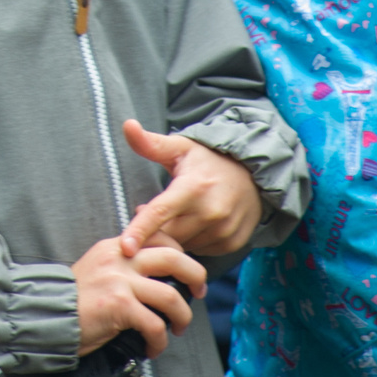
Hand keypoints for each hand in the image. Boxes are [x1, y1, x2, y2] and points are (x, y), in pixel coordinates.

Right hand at [72, 234, 202, 357]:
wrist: (46, 315)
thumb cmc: (74, 300)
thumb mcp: (98, 269)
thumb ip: (123, 266)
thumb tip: (156, 276)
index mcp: (116, 247)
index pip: (159, 237)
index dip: (181, 252)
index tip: (187, 273)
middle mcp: (120, 258)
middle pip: (173, 258)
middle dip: (195, 277)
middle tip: (198, 295)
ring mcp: (120, 281)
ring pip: (171, 296)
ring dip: (182, 318)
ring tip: (178, 330)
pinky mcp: (119, 306)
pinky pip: (155, 325)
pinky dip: (159, 341)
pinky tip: (152, 348)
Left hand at [116, 120, 264, 256]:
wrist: (251, 172)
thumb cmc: (207, 160)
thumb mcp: (180, 148)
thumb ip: (150, 143)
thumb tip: (127, 125)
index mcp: (192, 187)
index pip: (160, 213)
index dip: (140, 231)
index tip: (125, 248)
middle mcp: (211, 212)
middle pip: (168, 234)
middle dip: (154, 229)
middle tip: (154, 212)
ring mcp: (224, 230)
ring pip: (184, 245)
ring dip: (175, 236)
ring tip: (179, 215)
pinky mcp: (232, 243)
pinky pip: (201, 251)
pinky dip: (193, 241)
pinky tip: (196, 224)